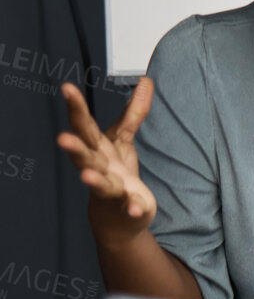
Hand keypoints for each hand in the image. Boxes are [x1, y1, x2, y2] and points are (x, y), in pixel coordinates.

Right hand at [56, 80, 156, 241]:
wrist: (117, 217)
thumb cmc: (115, 171)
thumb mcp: (122, 139)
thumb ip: (133, 112)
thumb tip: (146, 80)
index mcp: (96, 149)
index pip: (83, 126)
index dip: (76, 107)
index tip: (67, 87)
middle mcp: (98, 168)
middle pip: (84, 156)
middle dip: (74, 148)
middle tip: (62, 138)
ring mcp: (111, 188)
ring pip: (100, 183)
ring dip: (93, 179)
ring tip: (86, 176)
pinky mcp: (128, 206)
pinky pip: (130, 207)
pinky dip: (133, 208)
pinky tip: (136, 209)